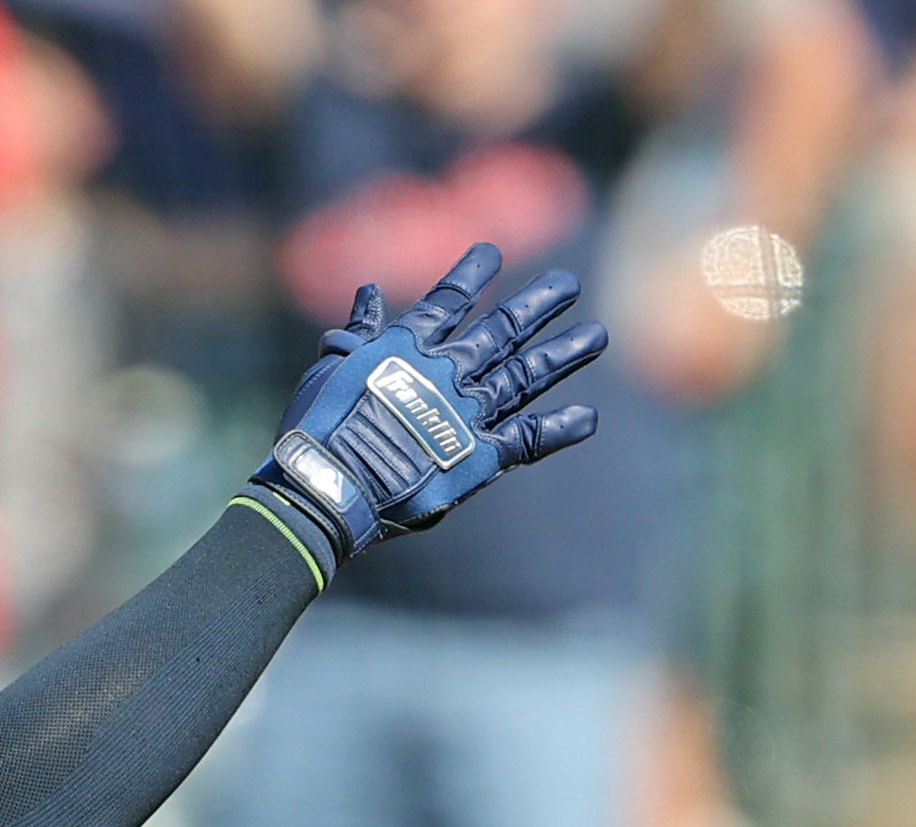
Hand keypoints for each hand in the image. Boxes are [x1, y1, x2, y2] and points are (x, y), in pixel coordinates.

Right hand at [246, 242, 610, 567]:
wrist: (330, 485)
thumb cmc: (317, 428)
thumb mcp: (330, 368)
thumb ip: (357, 332)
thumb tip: (369, 291)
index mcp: (409, 347)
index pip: (449, 300)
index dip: (471, 274)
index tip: (493, 252)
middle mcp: (448, 372)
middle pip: (505, 329)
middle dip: (539, 305)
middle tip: (569, 283)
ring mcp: (469, 412)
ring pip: (528, 374)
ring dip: (565, 353)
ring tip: (598, 337)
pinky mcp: (481, 456)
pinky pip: (530, 439)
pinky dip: (561, 429)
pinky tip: (589, 418)